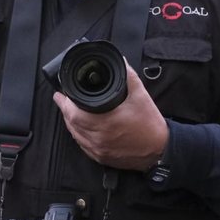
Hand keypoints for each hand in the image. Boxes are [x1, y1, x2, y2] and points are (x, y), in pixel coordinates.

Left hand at [53, 60, 168, 170]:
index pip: (74, 113)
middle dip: (64, 110)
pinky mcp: (102, 158)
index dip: (63, 103)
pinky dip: (79, 136)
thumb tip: (120, 61)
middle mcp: (98, 138)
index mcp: (105, 122)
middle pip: (72, 124)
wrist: (160, 150)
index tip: (59, 94)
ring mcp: (99, 150)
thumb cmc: (150, 125)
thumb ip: (128, 76)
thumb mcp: (141, 96)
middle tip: (61, 99)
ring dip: (70, 123)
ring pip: (76, 136)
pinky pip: (83, 146)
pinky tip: (80, 129)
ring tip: (69, 111)